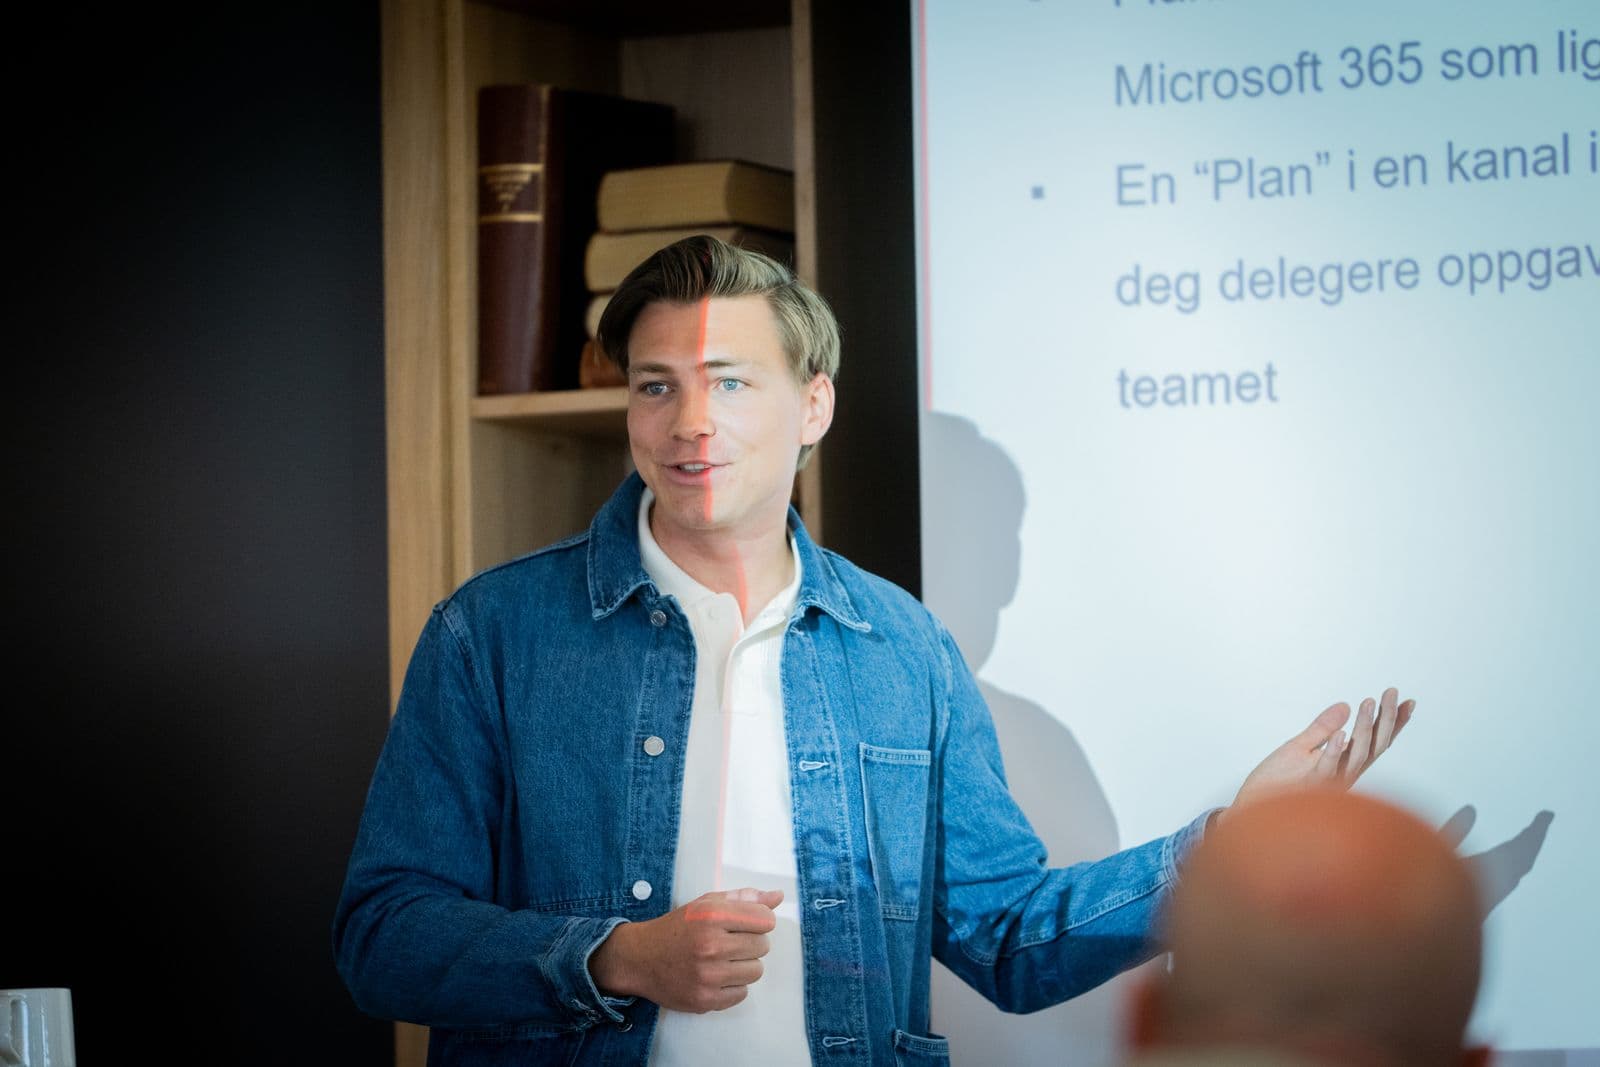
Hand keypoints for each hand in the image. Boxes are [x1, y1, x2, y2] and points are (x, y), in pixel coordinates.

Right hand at [589, 887, 782, 1012]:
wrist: (640, 958)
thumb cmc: (677, 928)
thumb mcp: (707, 904)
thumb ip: (744, 899)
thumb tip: (778, 897)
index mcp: (712, 916)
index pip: (766, 920)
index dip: (759, 920)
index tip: (746, 923)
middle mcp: (710, 946)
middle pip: (763, 945)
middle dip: (750, 942)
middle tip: (729, 942)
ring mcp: (707, 976)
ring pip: (756, 971)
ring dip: (744, 965)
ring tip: (723, 959)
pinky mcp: (705, 1000)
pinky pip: (742, 993)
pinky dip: (733, 985)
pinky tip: (716, 976)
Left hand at [1227, 687, 1413, 813]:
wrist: (1253, 808)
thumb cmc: (1276, 783)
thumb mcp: (1299, 747)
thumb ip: (1322, 728)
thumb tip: (1344, 706)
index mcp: (1343, 765)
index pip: (1375, 742)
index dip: (1393, 724)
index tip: (1408, 702)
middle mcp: (1343, 775)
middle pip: (1373, 747)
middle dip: (1385, 720)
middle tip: (1390, 692)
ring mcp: (1329, 782)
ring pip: (1355, 756)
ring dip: (1363, 729)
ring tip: (1367, 703)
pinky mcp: (1309, 786)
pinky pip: (1326, 769)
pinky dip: (1334, 752)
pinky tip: (1341, 734)